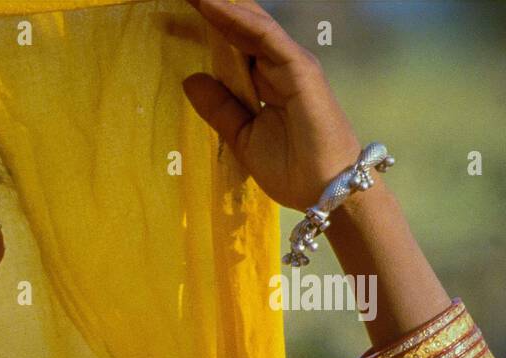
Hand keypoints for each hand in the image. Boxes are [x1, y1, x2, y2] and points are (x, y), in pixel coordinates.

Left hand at [181, 0, 362, 209]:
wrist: (325, 190)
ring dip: (222, 4)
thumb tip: (190, 79)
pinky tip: (212, 5)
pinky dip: (239, 19)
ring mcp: (291, 64)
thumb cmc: (291, 168)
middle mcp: (279, 64)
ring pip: (251, 24)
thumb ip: (219, 108)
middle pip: (242, 25)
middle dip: (214, 6)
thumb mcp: (241, 136)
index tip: (179, 7)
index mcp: (265, 79)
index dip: (209, 21)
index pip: (234, 41)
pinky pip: (265, 37)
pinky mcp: (300, 69)